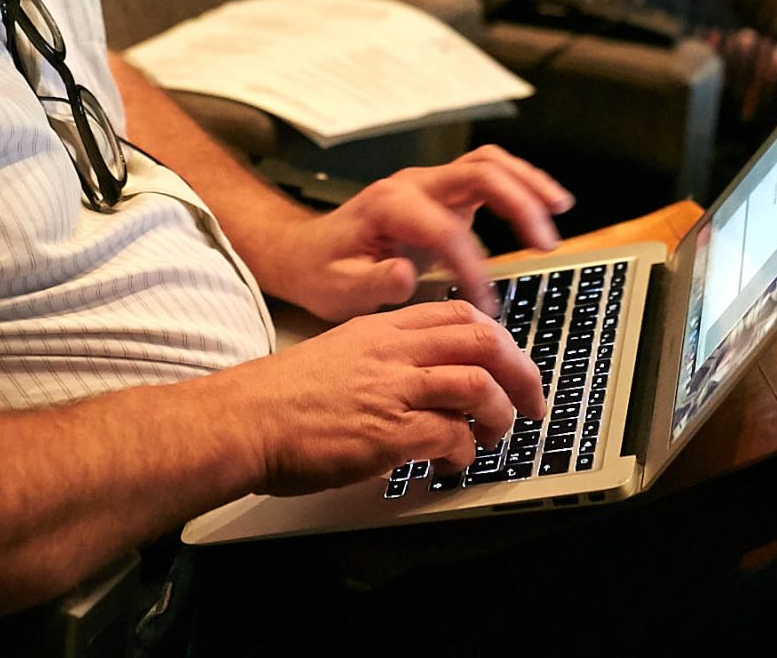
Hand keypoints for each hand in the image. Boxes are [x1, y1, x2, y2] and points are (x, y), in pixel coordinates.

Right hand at [217, 300, 546, 495]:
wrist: (243, 419)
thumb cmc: (281, 397)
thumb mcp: (340, 352)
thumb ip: (384, 356)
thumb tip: (425, 378)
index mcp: (382, 328)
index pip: (459, 316)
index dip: (498, 339)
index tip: (510, 362)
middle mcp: (394, 351)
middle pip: (484, 342)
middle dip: (521, 372)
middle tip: (532, 400)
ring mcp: (393, 389)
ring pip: (478, 385)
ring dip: (499, 414)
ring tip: (495, 434)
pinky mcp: (389, 432)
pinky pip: (451, 435)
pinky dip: (464, 451)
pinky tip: (452, 461)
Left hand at [245, 145, 573, 321]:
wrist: (309, 250)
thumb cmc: (324, 272)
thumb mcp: (337, 288)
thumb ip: (373, 283)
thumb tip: (405, 274)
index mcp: (389, 206)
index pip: (444, 228)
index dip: (471, 265)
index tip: (484, 304)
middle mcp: (413, 185)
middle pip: (477, 172)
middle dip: (517, 203)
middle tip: (545, 244)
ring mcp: (430, 184)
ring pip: (489, 163)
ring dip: (527, 183)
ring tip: (558, 212)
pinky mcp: (445, 194)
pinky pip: (490, 174)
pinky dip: (521, 184)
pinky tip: (547, 203)